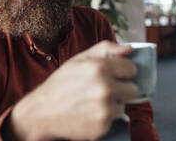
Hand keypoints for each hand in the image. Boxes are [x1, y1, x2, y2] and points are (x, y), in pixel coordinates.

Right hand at [9, 41, 137, 140]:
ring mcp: (104, 109)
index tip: (114, 74)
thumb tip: (129, 49)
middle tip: (104, 88)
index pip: (131, 68)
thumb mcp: (79, 59)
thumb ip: (106, 49)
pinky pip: (115, 118)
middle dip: (121, 88)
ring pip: (124, 104)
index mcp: (100, 67)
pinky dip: (106, 116)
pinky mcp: (103, 127)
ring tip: (93, 101)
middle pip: (133, 89)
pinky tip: (90, 112)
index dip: (122, 71)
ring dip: (113, 103)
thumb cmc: (61, 84)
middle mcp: (105, 88)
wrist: (42, 112)